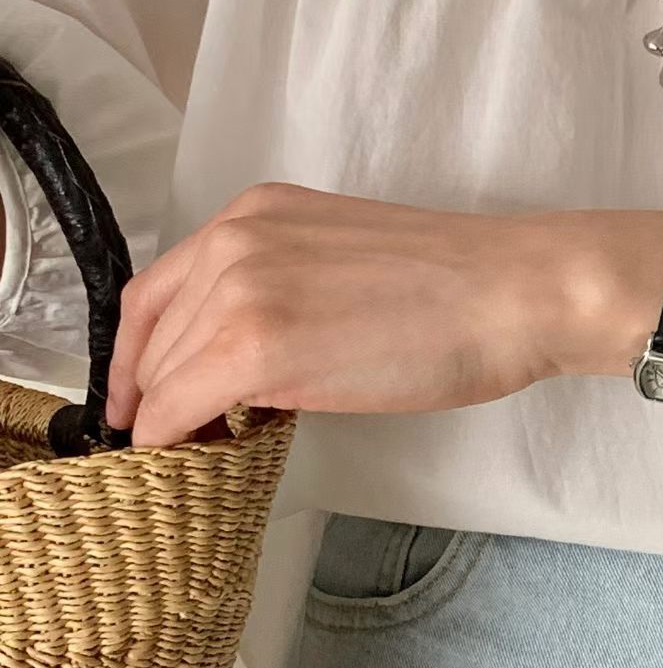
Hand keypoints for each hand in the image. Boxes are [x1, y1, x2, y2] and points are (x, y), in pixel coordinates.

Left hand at [105, 183, 662, 449]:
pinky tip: (202, 455)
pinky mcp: (253, 348)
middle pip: (152, 336)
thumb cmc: (460, 288)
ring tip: (208, 450)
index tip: (144, 396)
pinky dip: (172, 441)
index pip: (157, 290)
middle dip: (157, 393)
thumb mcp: (343, 260)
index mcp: (255, 212)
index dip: (142, 354)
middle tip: (183, 438)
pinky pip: (176, 410)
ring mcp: (239, 290)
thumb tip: (242, 361)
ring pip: (159, 378)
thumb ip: (280, 288)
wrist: (514, 293)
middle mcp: (233, 239)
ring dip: (172, 421)